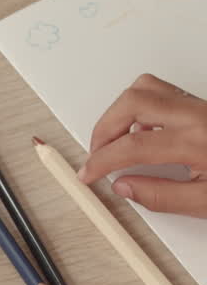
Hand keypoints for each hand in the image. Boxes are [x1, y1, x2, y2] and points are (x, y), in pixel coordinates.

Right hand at [79, 74, 206, 216]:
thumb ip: (162, 196)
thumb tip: (125, 187)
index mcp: (197, 141)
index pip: (130, 146)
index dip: (101, 161)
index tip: (89, 173)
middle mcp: (198, 116)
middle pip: (131, 103)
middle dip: (104, 128)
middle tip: (97, 154)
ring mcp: (202, 105)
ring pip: (146, 88)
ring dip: (121, 112)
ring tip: (116, 140)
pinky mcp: (205, 104)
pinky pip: (163, 92)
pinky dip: (142, 107)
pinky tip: (143, 131)